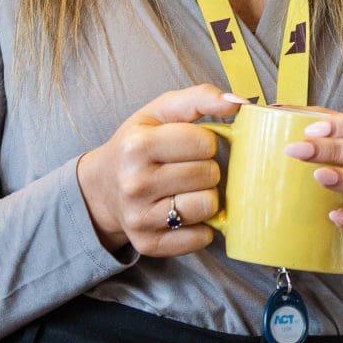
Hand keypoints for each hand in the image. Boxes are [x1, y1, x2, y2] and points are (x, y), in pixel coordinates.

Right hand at [76, 84, 239, 258]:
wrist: (103, 187)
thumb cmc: (139, 144)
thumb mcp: (160, 111)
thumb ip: (200, 97)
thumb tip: (240, 102)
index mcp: (138, 146)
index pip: (204, 143)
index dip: (207, 142)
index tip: (193, 145)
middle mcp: (135, 183)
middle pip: (209, 175)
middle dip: (207, 168)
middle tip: (189, 167)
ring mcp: (140, 217)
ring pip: (208, 206)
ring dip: (207, 196)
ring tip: (189, 189)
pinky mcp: (148, 244)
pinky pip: (201, 238)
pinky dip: (202, 226)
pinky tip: (186, 212)